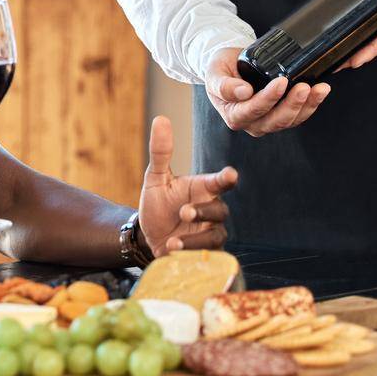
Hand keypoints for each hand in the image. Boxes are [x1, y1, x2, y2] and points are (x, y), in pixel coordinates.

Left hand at [137, 115, 235, 255]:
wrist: (147, 236)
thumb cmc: (157, 204)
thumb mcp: (155, 178)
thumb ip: (160, 152)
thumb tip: (160, 119)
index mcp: (202, 188)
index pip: (219, 181)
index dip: (226, 178)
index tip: (230, 174)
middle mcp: (210, 210)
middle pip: (220, 210)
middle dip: (204, 211)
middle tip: (184, 212)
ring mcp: (209, 232)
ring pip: (215, 236)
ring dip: (196, 239)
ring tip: (173, 243)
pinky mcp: (204, 254)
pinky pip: (208, 256)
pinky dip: (192, 255)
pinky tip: (173, 253)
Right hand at [202, 46, 328, 136]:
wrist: (230, 67)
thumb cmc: (221, 70)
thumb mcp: (214, 73)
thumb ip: (223, 85)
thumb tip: (243, 92)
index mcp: (234, 115)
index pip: (253, 110)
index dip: (268, 98)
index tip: (281, 82)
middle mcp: (252, 123)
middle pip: (276, 120)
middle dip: (293, 104)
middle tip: (304, 86)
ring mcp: (269, 121)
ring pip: (291, 120)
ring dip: (308, 105)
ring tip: (320, 88)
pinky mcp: (282, 115)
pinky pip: (299, 115)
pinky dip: (312, 104)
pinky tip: (320, 91)